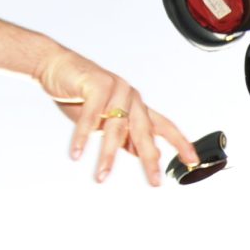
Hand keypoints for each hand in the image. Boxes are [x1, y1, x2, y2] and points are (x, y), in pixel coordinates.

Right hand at [34, 44, 196, 185]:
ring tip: (101, 176)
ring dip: (107, 155)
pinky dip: (83, 136)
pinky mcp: (97, 84)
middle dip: (150, 159)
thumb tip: (143, 154)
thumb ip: (124, 136)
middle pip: (144, 132)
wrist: (56, 67)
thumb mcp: (105, 120)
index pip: (164, 127)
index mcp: (136, 106)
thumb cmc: (81, 94)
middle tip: (155, 182)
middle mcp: (131, 97)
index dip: (180, 143)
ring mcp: (116, 89)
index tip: (193, 161)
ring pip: (115, 128)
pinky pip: (91, 116)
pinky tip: (78, 153)